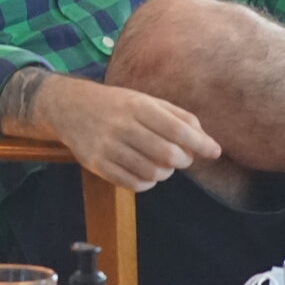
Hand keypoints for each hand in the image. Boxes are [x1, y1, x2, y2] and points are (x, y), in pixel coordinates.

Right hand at [25, 74, 221, 191]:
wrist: (70, 107)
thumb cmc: (117, 105)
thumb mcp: (146, 101)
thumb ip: (178, 117)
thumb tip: (206, 141)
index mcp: (138, 106)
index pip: (178, 130)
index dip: (201, 143)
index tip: (214, 152)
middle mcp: (122, 126)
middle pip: (167, 154)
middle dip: (183, 160)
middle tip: (182, 158)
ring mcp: (107, 147)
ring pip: (151, 172)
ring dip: (165, 173)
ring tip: (162, 165)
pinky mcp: (96, 164)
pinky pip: (132, 184)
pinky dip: (147, 183)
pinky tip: (146, 173)